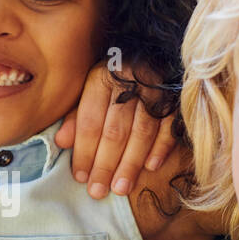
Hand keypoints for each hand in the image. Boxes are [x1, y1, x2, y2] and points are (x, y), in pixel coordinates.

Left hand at [54, 60, 175, 198]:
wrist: (155, 48)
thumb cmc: (115, 74)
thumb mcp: (90, 86)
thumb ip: (77, 115)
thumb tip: (61, 142)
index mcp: (103, 78)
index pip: (91, 121)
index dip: (84, 151)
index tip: (80, 177)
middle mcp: (129, 83)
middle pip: (116, 130)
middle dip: (106, 164)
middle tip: (98, 191)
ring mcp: (156, 90)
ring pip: (142, 132)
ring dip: (131, 163)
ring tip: (121, 188)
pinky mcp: (177, 97)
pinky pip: (169, 125)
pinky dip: (161, 147)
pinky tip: (151, 167)